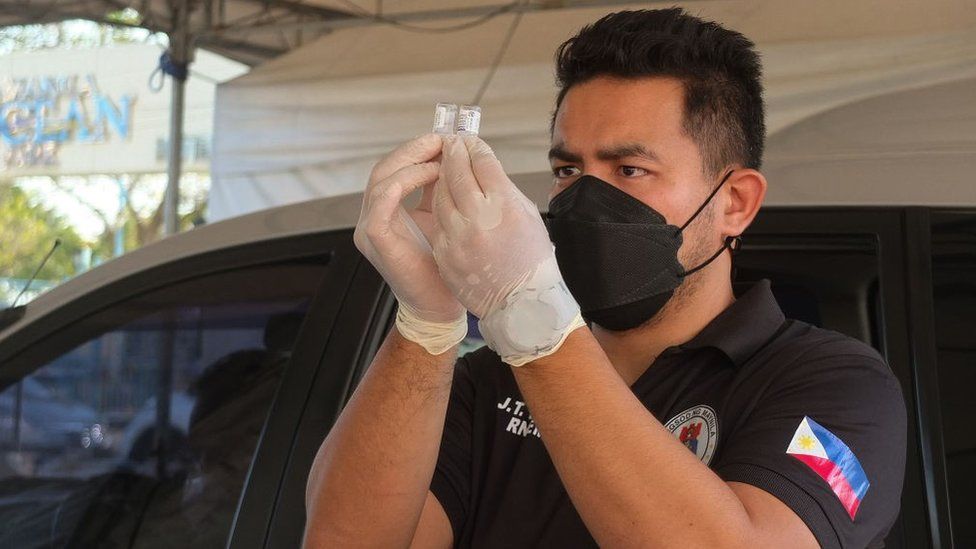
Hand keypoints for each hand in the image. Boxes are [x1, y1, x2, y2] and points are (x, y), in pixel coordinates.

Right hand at [354, 135, 466, 352]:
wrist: (441, 305)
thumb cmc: (444, 265)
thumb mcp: (443, 217)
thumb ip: (439, 189)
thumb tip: (453, 154)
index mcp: (386, 210)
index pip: (394, 167)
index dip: (416, 149)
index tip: (444, 137)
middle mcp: (373, 216)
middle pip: (384, 167)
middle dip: (414, 150)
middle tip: (442, 140)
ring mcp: (370, 228)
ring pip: (381, 179)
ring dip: (412, 162)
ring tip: (440, 157)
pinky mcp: (376, 239)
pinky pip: (381, 202)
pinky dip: (403, 182)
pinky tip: (429, 174)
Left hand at [430, 136, 583, 364]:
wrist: (522, 304)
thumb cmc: (531, 258)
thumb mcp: (526, 215)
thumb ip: (502, 188)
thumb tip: (483, 165)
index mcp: (505, 206)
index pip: (483, 163)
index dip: (474, 147)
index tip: (469, 140)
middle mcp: (479, 218)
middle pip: (457, 173)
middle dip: (453, 153)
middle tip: (451, 143)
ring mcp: (458, 238)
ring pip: (440, 195)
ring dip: (442, 177)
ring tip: (445, 168)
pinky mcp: (445, 253)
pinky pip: (438, 221)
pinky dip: (441, 207)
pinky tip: (444, 200)